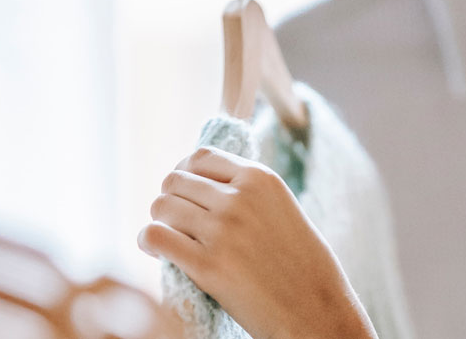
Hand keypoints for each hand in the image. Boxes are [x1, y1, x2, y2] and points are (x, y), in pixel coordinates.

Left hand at [138, 146, 376, 338]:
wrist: (315, 307)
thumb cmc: (301, 263)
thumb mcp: (281, 209)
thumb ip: (247, 193)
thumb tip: (202, 184)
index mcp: (260, 179)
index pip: (200, 157)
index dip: (185, 174)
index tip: (185, 193)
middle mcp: (240, 198)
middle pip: (174, 180)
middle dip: (170, 199)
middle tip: (177, 222)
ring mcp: (223, 231)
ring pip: (161, 206)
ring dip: (160, 222)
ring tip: (170, 239)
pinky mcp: (208, 266)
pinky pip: (156, 237)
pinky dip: (149, 242)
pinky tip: (158, 252)